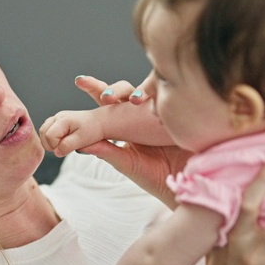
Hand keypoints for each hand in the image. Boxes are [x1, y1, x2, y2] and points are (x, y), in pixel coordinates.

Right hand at [39, 110, 105, 156]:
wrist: (98, 123)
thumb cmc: (92, 130)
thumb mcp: (82, 140)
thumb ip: (68, 146)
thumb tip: (56, 152)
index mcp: (63, 120)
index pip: (49, 136)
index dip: (55, 146)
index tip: (66, 148)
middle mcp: (57, 117)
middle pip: (43, 133)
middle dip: (50, 144)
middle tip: (64, 147)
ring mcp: (56, 118)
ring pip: (42, 132)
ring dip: (49, 141)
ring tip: (63, 144)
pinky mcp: (56, 122)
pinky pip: (47, 131)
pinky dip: (51, 138)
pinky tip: (61, 141)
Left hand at [69, 75, 190, 205]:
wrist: (185, 184)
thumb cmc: (154, 177)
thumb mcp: (127, 162)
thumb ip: (106, 151)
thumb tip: (79, 144)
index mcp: (125, 124)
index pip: (108, 103)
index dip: (96, 89)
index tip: (80, 80)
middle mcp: (141, 114)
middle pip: (125, 92)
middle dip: (114, 88)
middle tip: (106, 94)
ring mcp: (160, 112)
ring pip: (147, 90)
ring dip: (138, 91)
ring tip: (133, 99)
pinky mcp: (179, 114)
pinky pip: (170, 99)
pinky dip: (163, 96)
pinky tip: (157, 100)